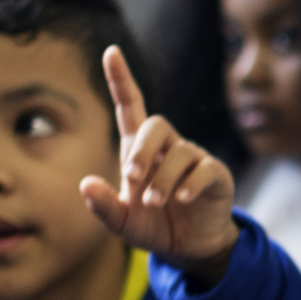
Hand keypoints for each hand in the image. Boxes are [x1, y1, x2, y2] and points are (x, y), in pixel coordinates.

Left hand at [80, 46, 239, 282]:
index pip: (131, 107)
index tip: (111, 51)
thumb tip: (85, 184)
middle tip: (131, 178)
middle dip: (142, 149)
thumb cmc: (152, 226)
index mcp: (140, 151)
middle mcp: (168, 148)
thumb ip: (103, 206)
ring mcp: (194, 159)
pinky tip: (181, 199)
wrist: (189, 248)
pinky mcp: (215, 174)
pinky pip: (204, 169)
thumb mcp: (121, 222)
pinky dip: (189, 184)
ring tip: (156, 203)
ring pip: (179, 152)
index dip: (121, 79)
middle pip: (157, 124)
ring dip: (163, 179)